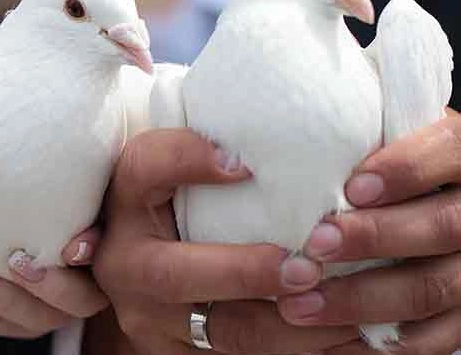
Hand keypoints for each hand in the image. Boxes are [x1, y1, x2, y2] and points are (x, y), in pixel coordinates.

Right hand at [94, 128, 359, 354]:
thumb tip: (284, 136)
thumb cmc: (180, 209)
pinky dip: (295, 351)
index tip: (244, 164)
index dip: (187, 161)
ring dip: (289, 327)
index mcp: (125, 204)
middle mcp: (124, 264)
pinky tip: (340, 339)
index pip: (143, 169)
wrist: (145, 282)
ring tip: (344, 312)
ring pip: (220, 332)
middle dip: (245, 272)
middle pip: (173, 272)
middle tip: (306, 268)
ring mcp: (148, 319)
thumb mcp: (178, 178)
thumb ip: (206, 152)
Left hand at [280, 112, 460, 354]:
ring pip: (433, 288)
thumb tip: (268, 147)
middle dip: (376, 237)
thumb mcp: (369, 144)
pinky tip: (325, 341)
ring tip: (298, 304)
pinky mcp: (459, 318)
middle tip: (315, 244)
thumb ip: (345, 142)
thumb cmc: (364, 171)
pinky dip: (377, 343)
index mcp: (458, 157)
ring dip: (361, 299)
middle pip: (443, 227)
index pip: (449, 151)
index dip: (407, 169)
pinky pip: (431, 340)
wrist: (401, 219)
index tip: (352, 188)